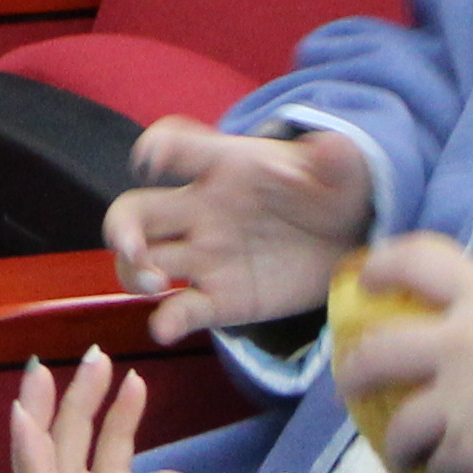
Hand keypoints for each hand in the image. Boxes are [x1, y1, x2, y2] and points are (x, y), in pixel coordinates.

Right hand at [103, 119, 375, 346]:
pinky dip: (167, 321)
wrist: (350, 241)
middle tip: (132, 246)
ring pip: (142, 262)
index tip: (150, 160)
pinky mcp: (220, 300)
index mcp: (224, 168)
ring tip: (157, 284)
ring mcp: (205, 257)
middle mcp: (200, 210)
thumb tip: (333, 144)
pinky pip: (182, 311)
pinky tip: (167, 328)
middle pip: (135, 211)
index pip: (180, 149)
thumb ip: (337, 158)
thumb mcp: (345, 171)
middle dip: (122, 228)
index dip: (158, 149)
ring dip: (136, 272)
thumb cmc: (334, 192)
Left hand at [330, 236, 472, 472]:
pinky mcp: (471, 449)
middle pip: (380, 351)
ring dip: (395, 441)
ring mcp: (459, 399)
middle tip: (351, 379)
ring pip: (402, 423)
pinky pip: (439, 466)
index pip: (419, 261)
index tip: (365, 279)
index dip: (384, 267)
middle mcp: (459, 342)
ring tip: (399, 454)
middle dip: (356, 368)